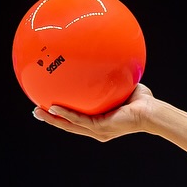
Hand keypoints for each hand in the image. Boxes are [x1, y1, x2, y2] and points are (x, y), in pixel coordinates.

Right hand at [33, 83, 155, 139]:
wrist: (151, 111)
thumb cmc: (140, 99)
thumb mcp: (118, 84)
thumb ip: (106, 76)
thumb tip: (98, 57)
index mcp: (99, 120)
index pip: (76, 119)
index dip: (61, 115)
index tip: (47, 106)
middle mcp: (98, 128)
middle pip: (68, 125)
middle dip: (51, 119)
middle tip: (36, 111)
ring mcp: (99, 130)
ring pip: (70, 126)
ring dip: (53, 119)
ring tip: (38, 112)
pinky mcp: (102, 128)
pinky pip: (79, 120)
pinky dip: (66, 114)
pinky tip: (53, 108)